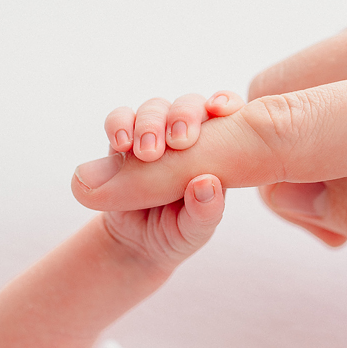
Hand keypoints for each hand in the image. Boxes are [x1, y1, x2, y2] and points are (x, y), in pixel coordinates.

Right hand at [89, 92, 243, 272]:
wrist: (135, 245)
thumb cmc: (178, 233)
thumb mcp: (195, 231)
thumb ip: (205, 212)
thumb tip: (207, 184)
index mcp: (216, 150)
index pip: (228, 112)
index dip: (226, 102)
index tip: (219, 111)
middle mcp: (186, 137)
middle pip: (188, 104)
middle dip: (183, 116)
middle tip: (179, 142)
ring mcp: (153, 136)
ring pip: (154, 108)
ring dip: (150, 123)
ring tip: (147, 153)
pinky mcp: (123, 143)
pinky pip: (119, 120)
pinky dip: (119, 125)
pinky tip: (120, 144)